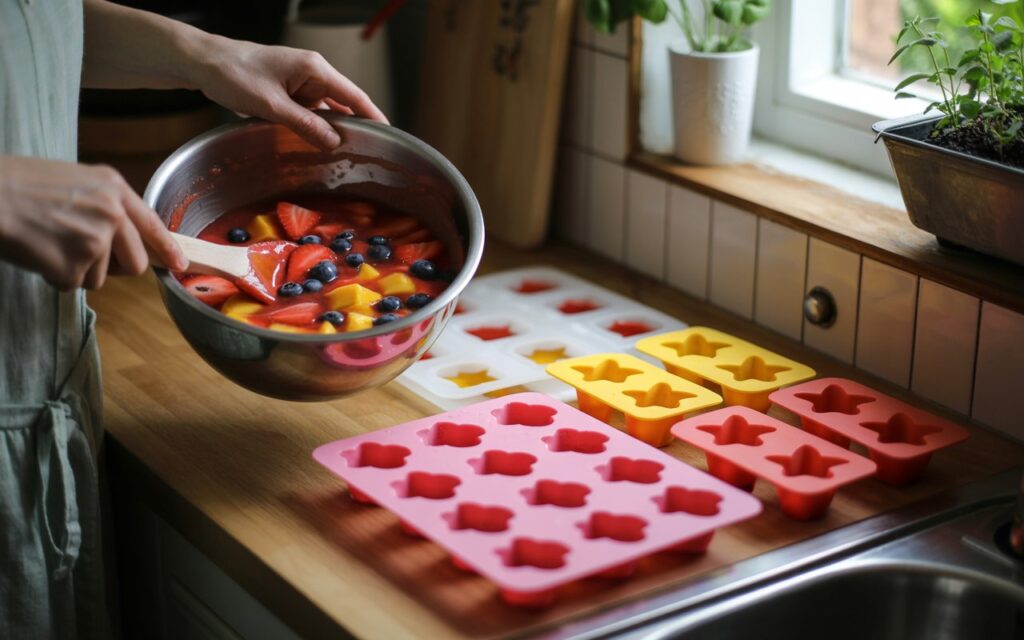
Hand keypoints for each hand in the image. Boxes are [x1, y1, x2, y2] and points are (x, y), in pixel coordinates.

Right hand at [0, 156, 187, 290]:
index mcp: (113, 188)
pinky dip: (53, 275)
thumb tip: (124, 236)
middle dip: (114, 269)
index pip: (152, 225)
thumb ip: (105, 204)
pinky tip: (38, 251)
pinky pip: (72, 285)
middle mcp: (112, 213)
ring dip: (75, 270)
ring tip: (49, 241)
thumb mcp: (75, 180)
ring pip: (99, 278)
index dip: (168, 249)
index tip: (179, 264)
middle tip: (82, 255)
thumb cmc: (19, 185)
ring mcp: (95, 241)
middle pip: (135, 264)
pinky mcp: (73, 266)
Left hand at [187, 36, 388, 149]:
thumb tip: (334, 141)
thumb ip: (305, 124)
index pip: (355, 96)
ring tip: (339, 155)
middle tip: (364, 154)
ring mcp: (300, 81)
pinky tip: (312, 144)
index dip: (374, 117)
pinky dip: (311, 126)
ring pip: (324, 110)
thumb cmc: (233, 74)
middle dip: (352, 128)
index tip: (389, 136)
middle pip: (343, 104)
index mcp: (314, 68)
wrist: (203, 62)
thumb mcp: (271, 105)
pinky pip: (308, 111)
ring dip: (328, 130)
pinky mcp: (288, 90)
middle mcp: (312, 72)